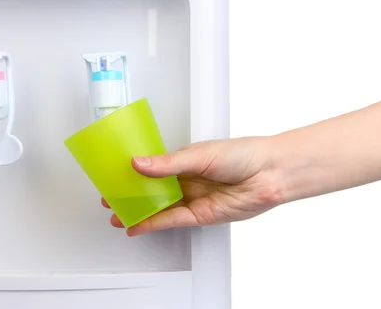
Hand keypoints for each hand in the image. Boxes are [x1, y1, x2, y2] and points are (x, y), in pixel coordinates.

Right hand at [101, 138, 283, 235]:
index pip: (152, 166)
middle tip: (109, 198)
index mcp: (186, 160)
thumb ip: (168, 164)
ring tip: (116, 215)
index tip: (113, 174)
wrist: (270, 173)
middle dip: (131, 194)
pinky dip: (153, 224)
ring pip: (159, 206)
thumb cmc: (243, 155)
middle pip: (152, 189)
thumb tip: (138, 163)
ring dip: (138, 212)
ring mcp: (193, 198)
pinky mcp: (200, 215)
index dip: (133, 171)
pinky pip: (171, 220)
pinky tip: (137, 226)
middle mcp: (187, 179)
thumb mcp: (199, 154)